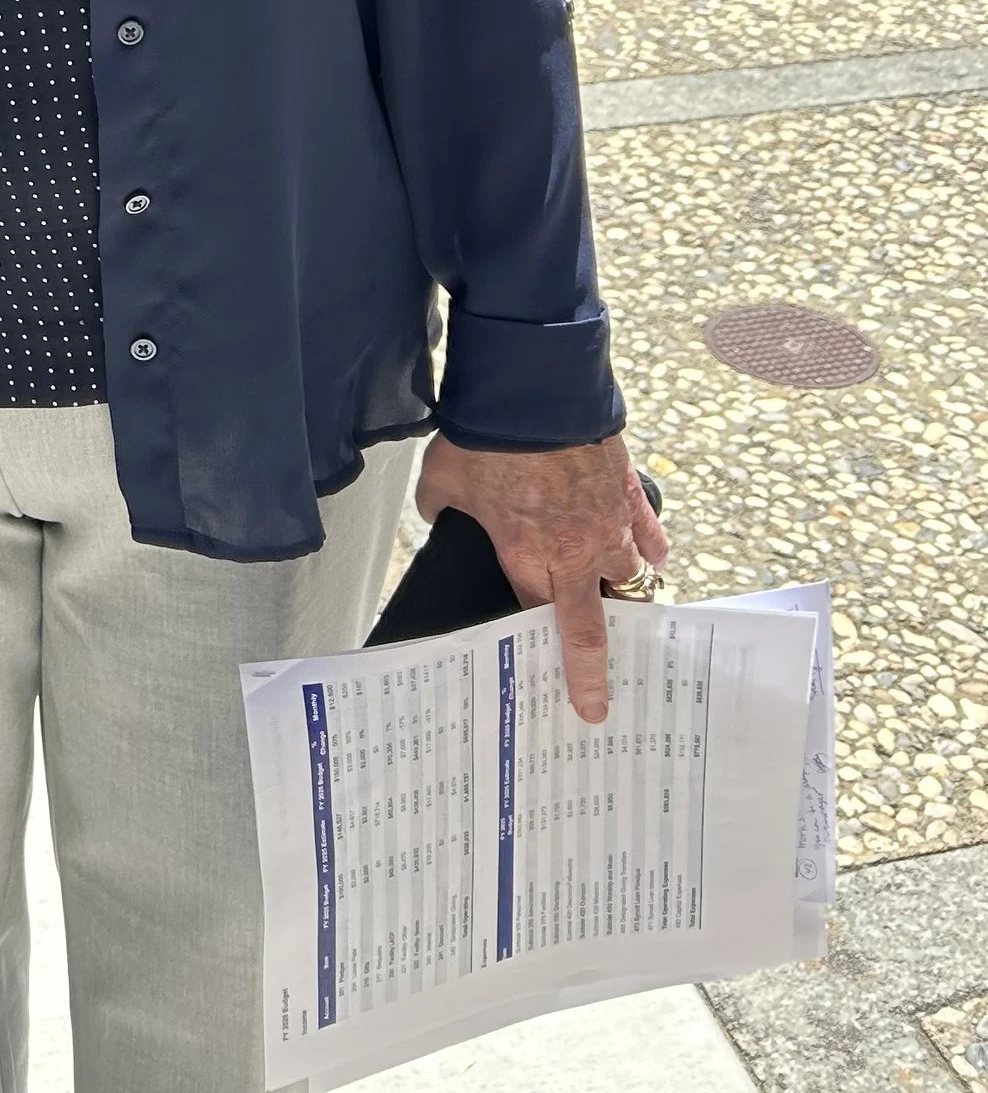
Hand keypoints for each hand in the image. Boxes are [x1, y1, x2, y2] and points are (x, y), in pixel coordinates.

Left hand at [416, 431, 670, 725]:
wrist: (537, 390)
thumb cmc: (488, 435)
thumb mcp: (443, 478)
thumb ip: (440, 507)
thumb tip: (437, 512)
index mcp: (528, 558)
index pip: (536, 620)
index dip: (539, 652)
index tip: (556, 688)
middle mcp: (575, 554)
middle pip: (591, 626)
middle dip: (594, 670)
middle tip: (600, 702)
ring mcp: (609, 526)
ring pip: (626, 578)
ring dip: (620, 591)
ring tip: (619, 604)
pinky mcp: (629, 494)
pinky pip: (649, 534)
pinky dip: (650, 547)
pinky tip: (653, 558)